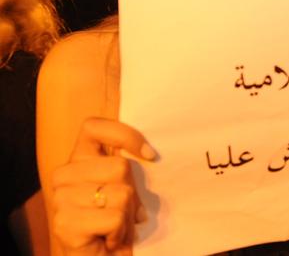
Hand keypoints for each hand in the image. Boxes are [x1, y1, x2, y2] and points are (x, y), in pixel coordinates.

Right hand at [50, 117, 155, 254]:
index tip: (149, 154)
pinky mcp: (64, 223)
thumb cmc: (114, 222)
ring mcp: (60, 199)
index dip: (125, 135)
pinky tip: (109, 239)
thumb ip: (126, 169)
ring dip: (128, 216)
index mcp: (77, 160)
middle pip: (119, 166)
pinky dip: (121, 232)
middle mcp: (63, 176)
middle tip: (125, 213)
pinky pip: (115, 218)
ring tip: (116, 228)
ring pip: (121, 194)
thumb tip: (149, 154)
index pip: (93, 127)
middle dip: (133, 194)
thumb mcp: (123, 188)